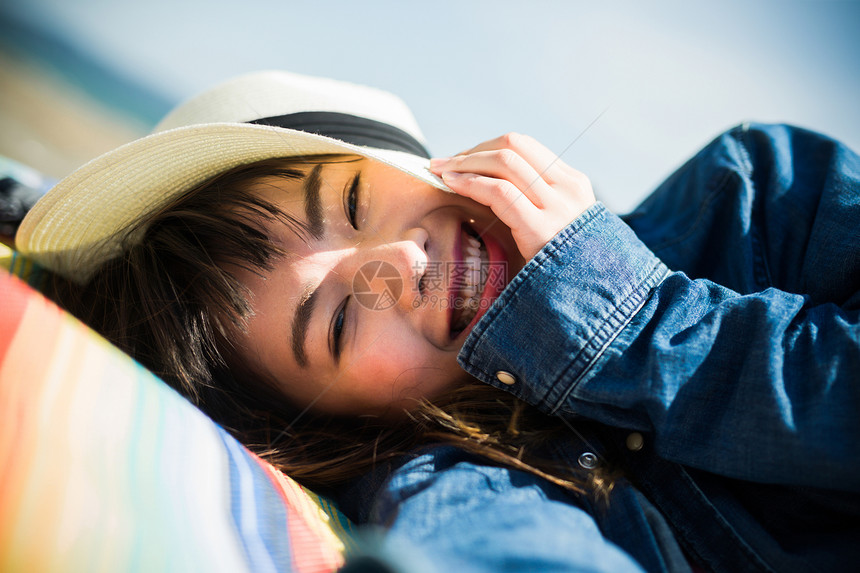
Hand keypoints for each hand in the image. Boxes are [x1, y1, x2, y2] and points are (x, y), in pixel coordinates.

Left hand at [429, 133, 595, 260]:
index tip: (460, 162)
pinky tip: (449, 184)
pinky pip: (499, 192)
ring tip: (438, 172)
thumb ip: (536, 208)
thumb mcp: (558, 231)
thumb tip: (491, 190)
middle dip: (471, 151)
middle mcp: (569, 189)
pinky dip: (469, 182)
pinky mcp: (542, 229)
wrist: (589, 303)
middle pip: (512, 146)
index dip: (485, 148)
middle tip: (443, 165)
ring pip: (504, 161)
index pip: (524, 148)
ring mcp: (558, 207)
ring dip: (463, 162)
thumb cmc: (562, 273)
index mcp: (573, 185)